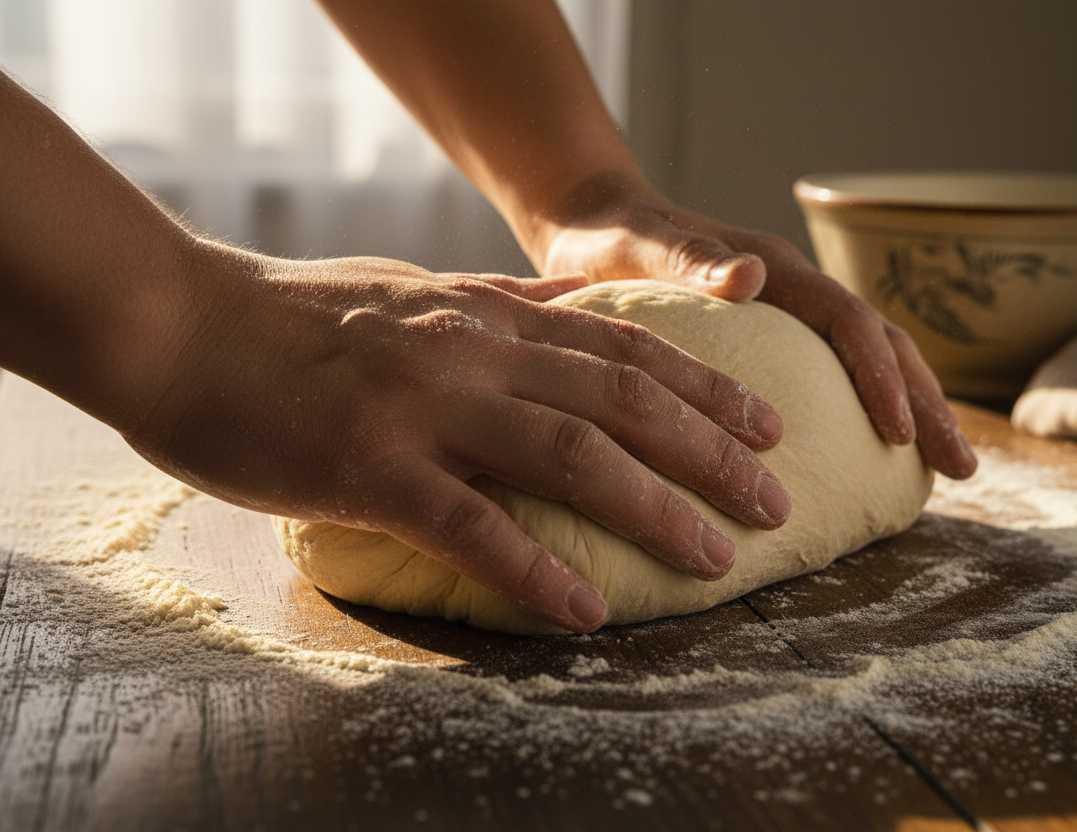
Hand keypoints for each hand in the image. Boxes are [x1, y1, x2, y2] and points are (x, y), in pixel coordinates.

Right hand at [126, 244, 790, 632]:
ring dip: (653, 509)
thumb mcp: (413, 288)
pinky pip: (469, 524)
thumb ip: (498, 301)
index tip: (769, 421)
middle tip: (777, 501)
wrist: (177, 323)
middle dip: (712, 451)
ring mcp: (423, 409)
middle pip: (621, 399)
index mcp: (486, 314)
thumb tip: (570, 304)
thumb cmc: (293, 316)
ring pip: (568, 456)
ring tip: (715, 559)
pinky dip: (532, 570)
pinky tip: (584, 613)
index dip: (706, 385)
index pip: (624, 346)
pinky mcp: (367, 465)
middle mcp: (472, 353)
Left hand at [540, 188, 977, 479]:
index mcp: (773, 269)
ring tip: (949, 468)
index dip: (878, 375)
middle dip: (925, 403)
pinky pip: (840, 374)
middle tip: (963, 468)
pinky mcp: (777, 336)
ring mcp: (791, 312)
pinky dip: (875, 408)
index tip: (898, 433)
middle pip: (882, 343)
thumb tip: (753, 274)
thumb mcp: (638, 245)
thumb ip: (688, 257)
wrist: (598, 221)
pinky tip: (886, 454)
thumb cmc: (611, 238)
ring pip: (873, 360)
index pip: (846, 321)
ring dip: (915, 408)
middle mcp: (795, 287)